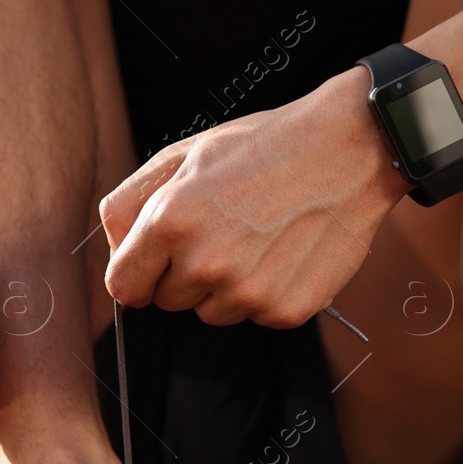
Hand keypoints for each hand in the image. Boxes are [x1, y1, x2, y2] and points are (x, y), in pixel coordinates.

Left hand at [100, 70, 409, 327]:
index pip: (123, 286)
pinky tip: (284, 252)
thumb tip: (113, 251)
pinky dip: (266, 292)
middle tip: (221, 231)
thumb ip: (131, 202)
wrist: (349, 149)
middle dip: (183, 274)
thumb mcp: (185, 154)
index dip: (137, 273)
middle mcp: (206, 263)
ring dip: (224, 286)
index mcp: (170, 221)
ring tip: (256, 238)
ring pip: (210, 313)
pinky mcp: (285, 310)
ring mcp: (248, 292)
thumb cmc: (265, 147)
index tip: (153, 264)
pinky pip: (255, 316)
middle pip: (167, 301)